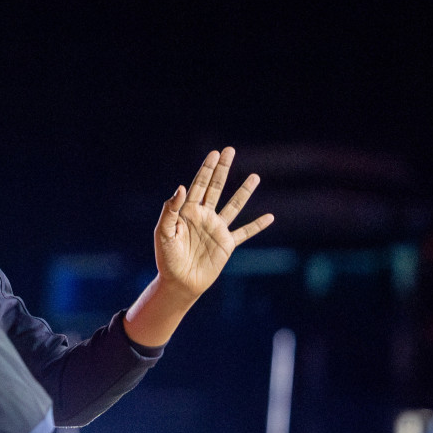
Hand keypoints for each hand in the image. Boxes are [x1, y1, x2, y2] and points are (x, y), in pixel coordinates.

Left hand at [153, 147, 273, 299]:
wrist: (179, 282)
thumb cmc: (166, 258)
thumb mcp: (163, 232)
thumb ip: (170, 210)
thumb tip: (182, 187)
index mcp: (187, 212)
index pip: (198, 185)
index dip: (206, 169)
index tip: (214, 154)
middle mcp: (204, 216)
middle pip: (216, 188)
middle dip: (223, 170)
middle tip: (230, 150)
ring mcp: (217, 229)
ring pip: (234, 206)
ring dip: (244, 191)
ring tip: (255, 176)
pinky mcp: (227, 244)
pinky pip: (244, 233)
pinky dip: (257, 226)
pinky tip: (269, 217)